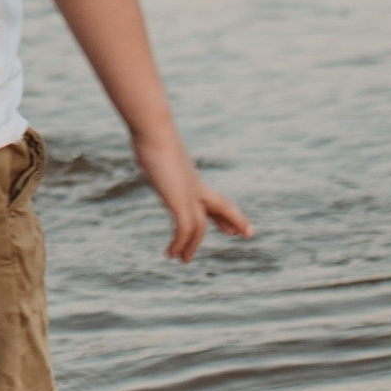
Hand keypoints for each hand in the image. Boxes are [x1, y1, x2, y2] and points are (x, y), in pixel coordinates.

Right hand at [135, 129, 252, 261]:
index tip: (232, 225)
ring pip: (199, 225)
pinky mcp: (179, 200)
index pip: (212, 196)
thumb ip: (153, 148)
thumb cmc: (150, 132)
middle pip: (221, 204)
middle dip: (232, 219)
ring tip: (183, 260)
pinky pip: (184, 229)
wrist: (154, 130)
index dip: (222, 211)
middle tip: (246, 234)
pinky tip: (171, 253)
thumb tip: (143, 138)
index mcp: (191, 176)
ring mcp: (188, 193)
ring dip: (192, 244)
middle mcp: (194, 185)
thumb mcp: (154, 145)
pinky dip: (180, 243)